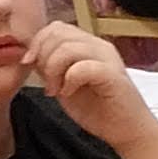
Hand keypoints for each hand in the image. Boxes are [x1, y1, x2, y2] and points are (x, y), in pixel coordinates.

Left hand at [26, 20, 150, 139]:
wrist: (127, 130)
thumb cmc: (98, 110)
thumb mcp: (66, 84)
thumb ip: (52, 66)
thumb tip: (30, 56)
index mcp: (89, 45)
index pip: (56, 28)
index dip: (37, 43)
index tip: (30, 65)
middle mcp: (99, 47)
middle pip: (58, 33)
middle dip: (43, 57)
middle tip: (46, 82)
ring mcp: (108, 59)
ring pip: (67, 48)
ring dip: (53, 70)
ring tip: (56, 90)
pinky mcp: (112, 76)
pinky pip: (82, 67)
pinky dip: (69, 81)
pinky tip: (68, 94)